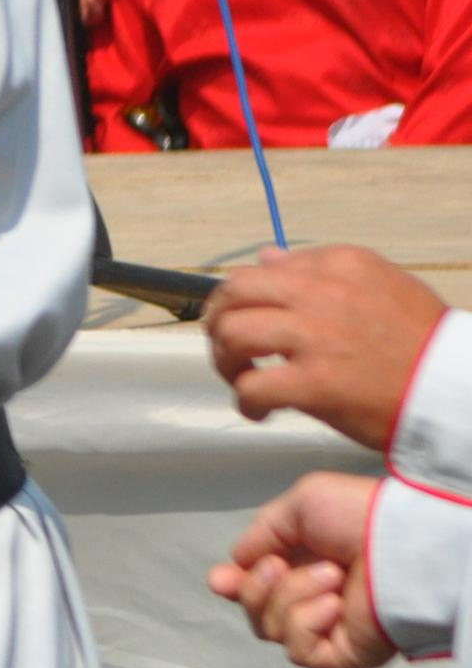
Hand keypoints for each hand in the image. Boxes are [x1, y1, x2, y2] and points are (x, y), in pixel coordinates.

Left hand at [206, 245, 446, 450]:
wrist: (460, 391)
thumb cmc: (427, 347)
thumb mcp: (384, 287)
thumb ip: (324, 270)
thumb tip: (270, 257)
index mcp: (342, 265)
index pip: (267, 268)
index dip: (248, 297)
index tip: (250, 318)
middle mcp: (323, 293)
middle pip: (236, 292)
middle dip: (220, 319)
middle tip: (228, 345)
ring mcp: (317, 337)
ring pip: (233, 333)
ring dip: (225, 359)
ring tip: (241, 377)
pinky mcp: (316, 383)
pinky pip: (253, 386)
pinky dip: (245, 401)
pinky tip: (258, 410)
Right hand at [208, 473, 393, 667]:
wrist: (400, 542)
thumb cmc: (359, 515)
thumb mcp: (298, 505)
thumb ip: (260, 534)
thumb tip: (236, 565)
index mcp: (300, 562)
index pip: (253, 586)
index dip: (233, 585)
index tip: (222, 580)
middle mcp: (310, 596)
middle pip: (253, 611)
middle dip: (255, 588)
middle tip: (279, 564)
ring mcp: (326, 625)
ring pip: (270, 629)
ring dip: (291, 597)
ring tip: (331, 576)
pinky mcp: (341, 651)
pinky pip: (299, 650)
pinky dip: (305, 624)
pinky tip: (332, 604)